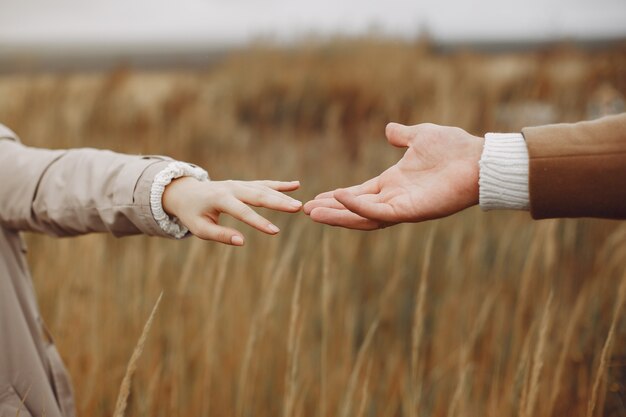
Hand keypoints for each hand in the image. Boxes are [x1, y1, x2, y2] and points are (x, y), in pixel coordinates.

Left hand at [163, 178, 301, 244]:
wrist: (186, 192)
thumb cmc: (192, 213)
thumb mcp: (200, 228)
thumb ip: (220, 235)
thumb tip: (242, 242)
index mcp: (220, 199)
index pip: (242, 212)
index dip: (259, 222)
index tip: (275, 232)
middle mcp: (232, 188)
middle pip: (259, 195)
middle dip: (278, 202)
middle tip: (297, 208)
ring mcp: (239, 184)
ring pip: (264, 189)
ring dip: (282, 196)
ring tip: (299, 205)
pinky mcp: (244, 184)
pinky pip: (264, 184)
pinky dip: (280, 185)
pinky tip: (296, 185)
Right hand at [304, 122, 483, 229]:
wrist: (479, 158)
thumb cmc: (454, 148)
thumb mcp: (420, 136)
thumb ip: (403, 136)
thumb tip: (389, 129)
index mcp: (394, 183)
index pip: (360, 194)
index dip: (338, 198)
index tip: (316, 197)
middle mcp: (394, 198)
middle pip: (355, 209)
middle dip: (331, 211)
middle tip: (306, 211)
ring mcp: (402, 206)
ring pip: (362, 216)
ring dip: (337, 215)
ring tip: (313, 213)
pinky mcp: (411, 210)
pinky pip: (379, 212)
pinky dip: (358, 207)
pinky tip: (339, 197)